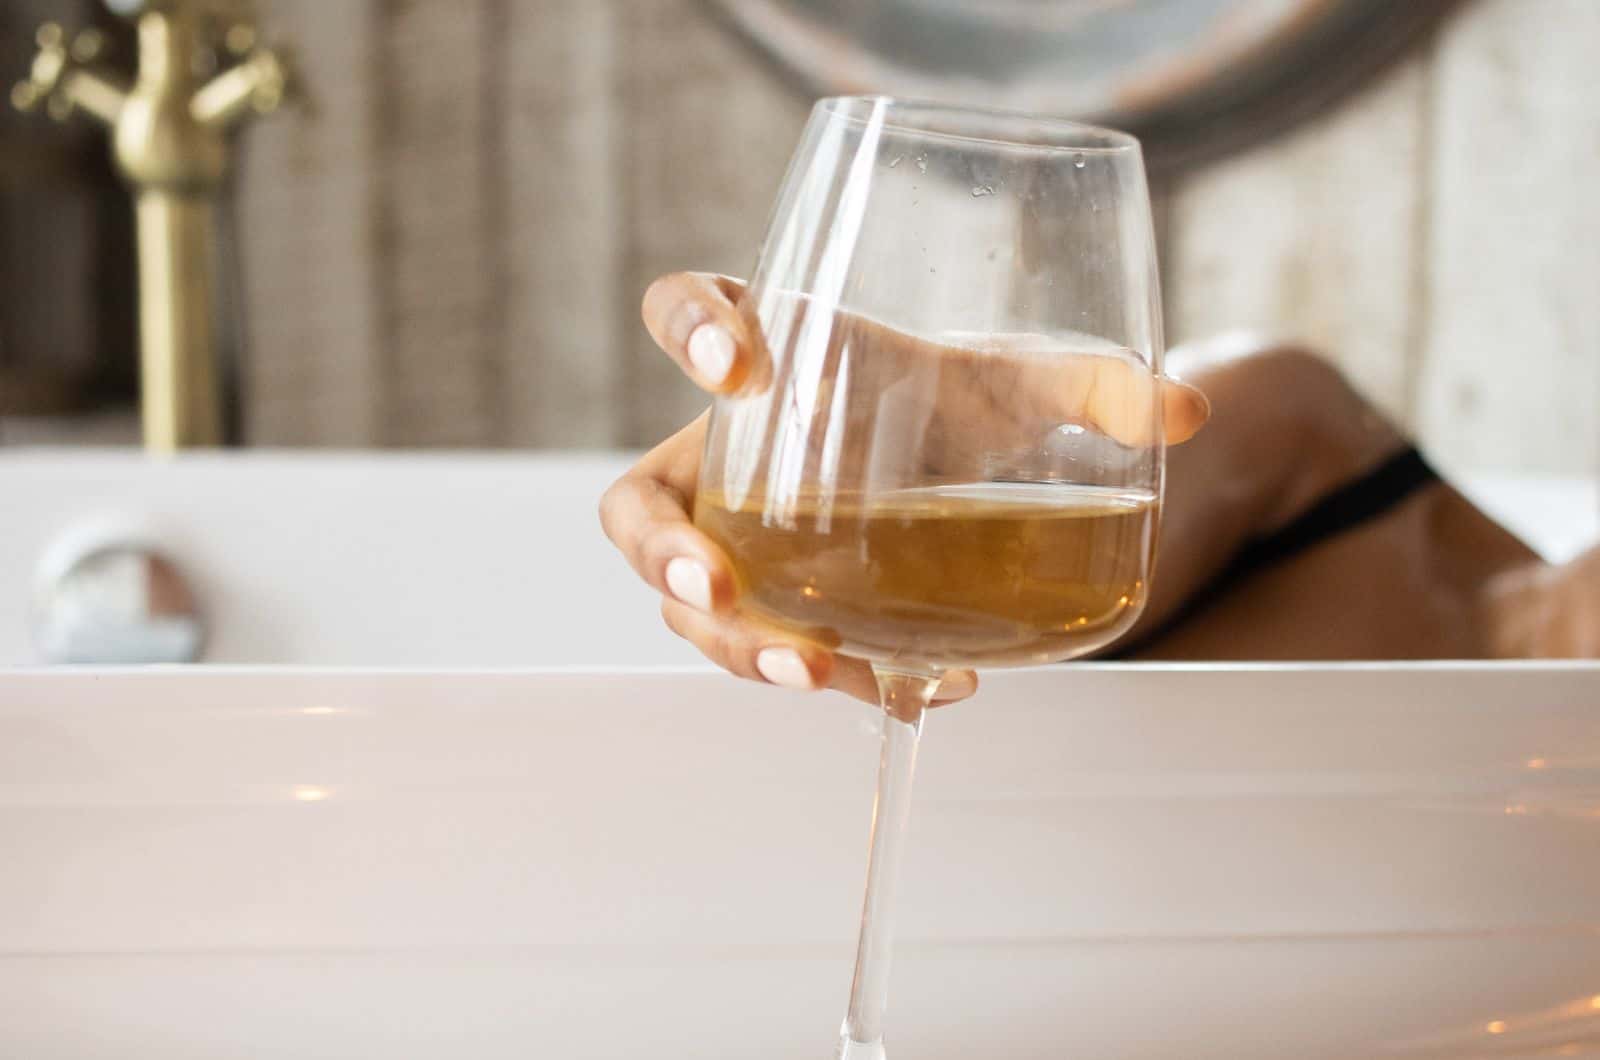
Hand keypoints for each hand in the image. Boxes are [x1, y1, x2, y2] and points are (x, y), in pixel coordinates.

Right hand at [600, 272, 1210, 703]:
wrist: (946, 465)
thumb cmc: (950, 401)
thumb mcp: (1012, 386)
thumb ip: (1090, 386)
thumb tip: (1189, 411)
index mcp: (767, 352)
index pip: (685, 308)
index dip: (685, 331)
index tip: (739, 367)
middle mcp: (726, 453)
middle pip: (640, 505)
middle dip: (664, 551)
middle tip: (716, 584)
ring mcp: (735, 538)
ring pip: (687, 601)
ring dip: (736, 645)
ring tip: (816, 671)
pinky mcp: (773, 603)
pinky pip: (761, 646)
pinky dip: (820, 672)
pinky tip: (904, 692)